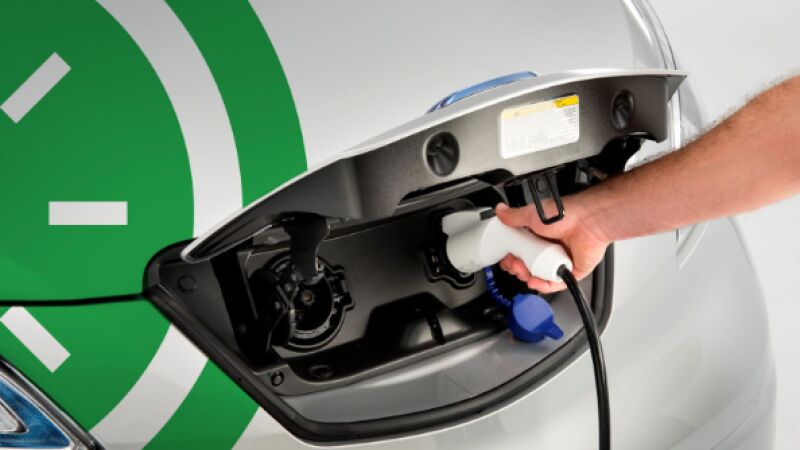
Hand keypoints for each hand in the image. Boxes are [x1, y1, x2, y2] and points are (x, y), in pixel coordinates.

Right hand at [495, 198, 609, 292]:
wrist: (587, 221)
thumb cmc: (565, 215)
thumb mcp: (532, 215)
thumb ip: (514, 216)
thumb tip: (500, 211)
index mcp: (540, 234)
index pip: (522, 250)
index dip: (512, 257)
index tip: (506, 259)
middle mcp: (550, 247)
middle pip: (530, 265)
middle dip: (518, 268)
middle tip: (514, 266)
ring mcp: (560, 259)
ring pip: (541, 275)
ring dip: (529, 277)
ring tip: (524, 273)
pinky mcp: (572, 270)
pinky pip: (556, 283)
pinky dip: (545, 285)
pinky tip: (536, 282)